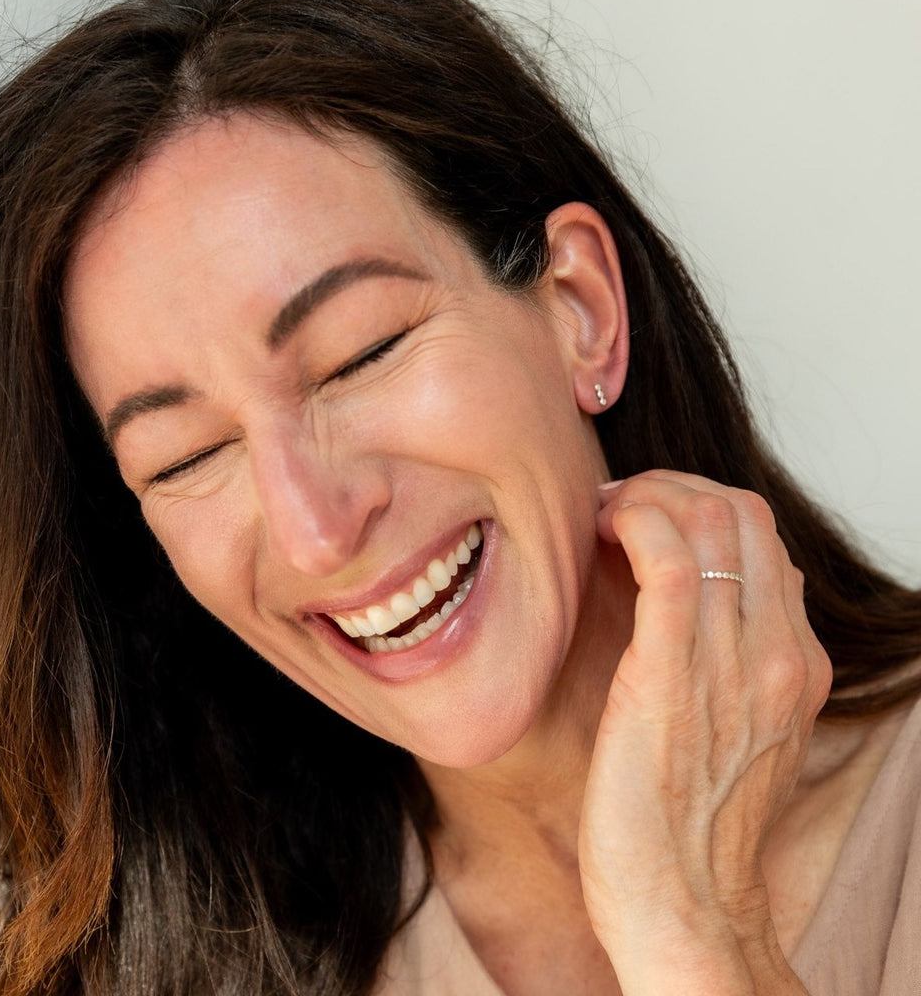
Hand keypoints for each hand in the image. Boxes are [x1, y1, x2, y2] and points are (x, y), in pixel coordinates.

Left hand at [581, 470, 830, 993]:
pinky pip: (666, 556)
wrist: (683, 904)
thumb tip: (678, 596)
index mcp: (796, 662)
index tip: (640, 517)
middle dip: (668, 486)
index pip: (761, 535)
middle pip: (740, 510)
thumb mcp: (732, 733)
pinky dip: (631, 520)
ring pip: (709, 517)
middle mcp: (779, 652)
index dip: (695, 504)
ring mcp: (734, 659)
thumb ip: (726, 663)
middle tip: (613, 509)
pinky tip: (595, 532)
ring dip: (643, 495)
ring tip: (598, 519)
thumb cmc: (686, 822)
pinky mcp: (672, 671)